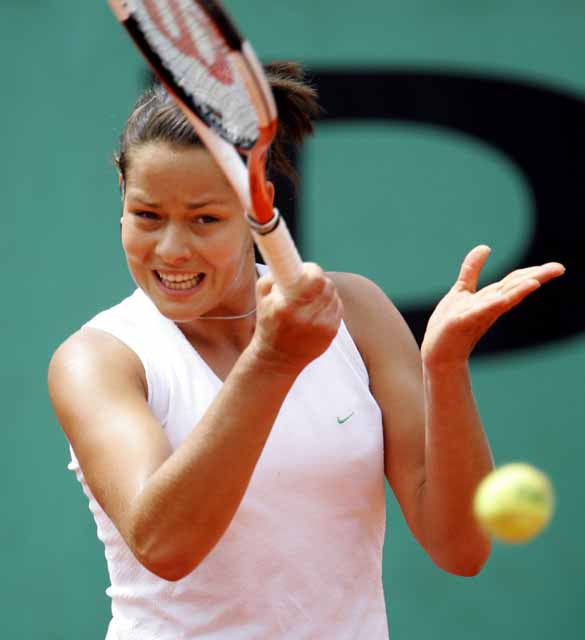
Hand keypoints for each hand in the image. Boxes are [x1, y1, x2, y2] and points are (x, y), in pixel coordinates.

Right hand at [249, 263, 342, 374]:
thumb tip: (294, 261)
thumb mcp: (262, 295)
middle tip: (306, 282)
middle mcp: (307, 318)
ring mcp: (322, 327)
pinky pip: (338, 306)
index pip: (314, 278)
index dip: (311, 270)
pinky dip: (329, 304)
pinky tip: (316, 310)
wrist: (278, 359)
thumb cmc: (268, 323)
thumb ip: (276, 272)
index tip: (305, 271)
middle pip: (326, 284)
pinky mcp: (332, 332)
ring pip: (333, 294)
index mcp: (287, 307)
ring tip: (309, 298)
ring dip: (323, 291)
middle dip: (317, 279)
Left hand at [421, 245, 564, 370]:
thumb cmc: (449, 325)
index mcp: (490, 299)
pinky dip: (493, 304)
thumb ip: (473, 270)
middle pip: (514, 289)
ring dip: (518, 291)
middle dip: (536, 278)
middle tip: (560, 268)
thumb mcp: (462, 291)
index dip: (534, 273)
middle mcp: (489, 307)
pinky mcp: (462, 321)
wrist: (437, 354)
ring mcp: (477, 315)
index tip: (558, 267)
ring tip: (537, 281)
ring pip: (502, 300)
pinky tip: (504, 299)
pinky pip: (480, 312)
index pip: (515, 283)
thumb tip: (486, 247)